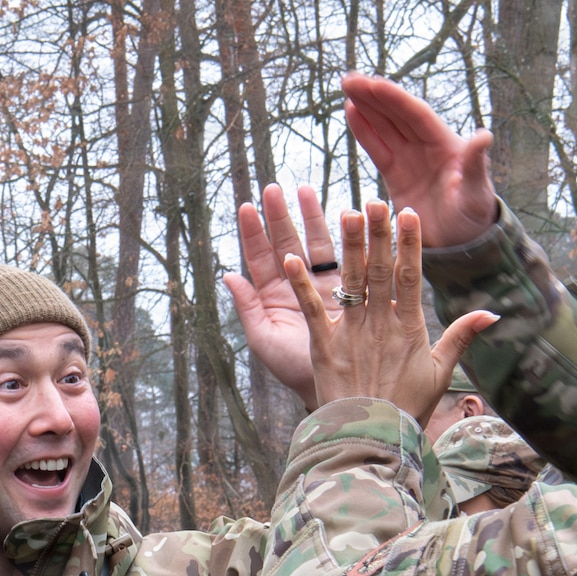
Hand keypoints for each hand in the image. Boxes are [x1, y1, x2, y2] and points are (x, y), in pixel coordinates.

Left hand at [224, 183, 333, 410]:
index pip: (259, 257)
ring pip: (314, 244)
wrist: (330, 386)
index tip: (246, 206)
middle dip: (279, 215)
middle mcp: (296, 285)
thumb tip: (228, 274)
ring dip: (310, 217)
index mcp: (271, 297)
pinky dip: (342, 237)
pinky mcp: (348, 289)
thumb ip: (246, 307)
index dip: (252, 232)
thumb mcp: (264, 339)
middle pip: (286, 242)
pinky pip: (344, 259)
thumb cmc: (292, 369)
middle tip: (273, 188)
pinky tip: (341, 213)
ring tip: (305, 190)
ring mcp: (322, 285)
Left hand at [282, 200, 496, 422]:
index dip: (409, 243)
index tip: (408, 213)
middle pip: (380, 271)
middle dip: (378, 234)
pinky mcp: (324, 346)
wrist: (374, 437)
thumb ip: (462, 337)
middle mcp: (380, 324)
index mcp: (409, 327)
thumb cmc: (408, 406)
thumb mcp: (441, 371)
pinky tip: (289, 258)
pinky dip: (300, 284)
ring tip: (345, 213)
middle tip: (375, 201)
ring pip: (351, 282)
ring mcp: (351, 333)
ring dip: (348, 246)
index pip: (410, 276)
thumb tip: (491, 312)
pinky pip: (311, 309)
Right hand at [342, 74, 497, 247]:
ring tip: (347, 87)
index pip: (416, 115)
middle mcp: (426, 145)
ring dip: (366, 106)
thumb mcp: (476, 192)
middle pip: (396, 114)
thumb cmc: (474, 216)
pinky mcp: (396, 174)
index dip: (394, 99)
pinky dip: (364, 131)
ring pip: (384, 125)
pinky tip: (351, 112)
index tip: (372, 84)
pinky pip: (377, 148)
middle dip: (374, 95)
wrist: (462, 243)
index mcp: (445, 144)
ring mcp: (410, 158)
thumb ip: (475, 164)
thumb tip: (484, 135)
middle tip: (349, 79)